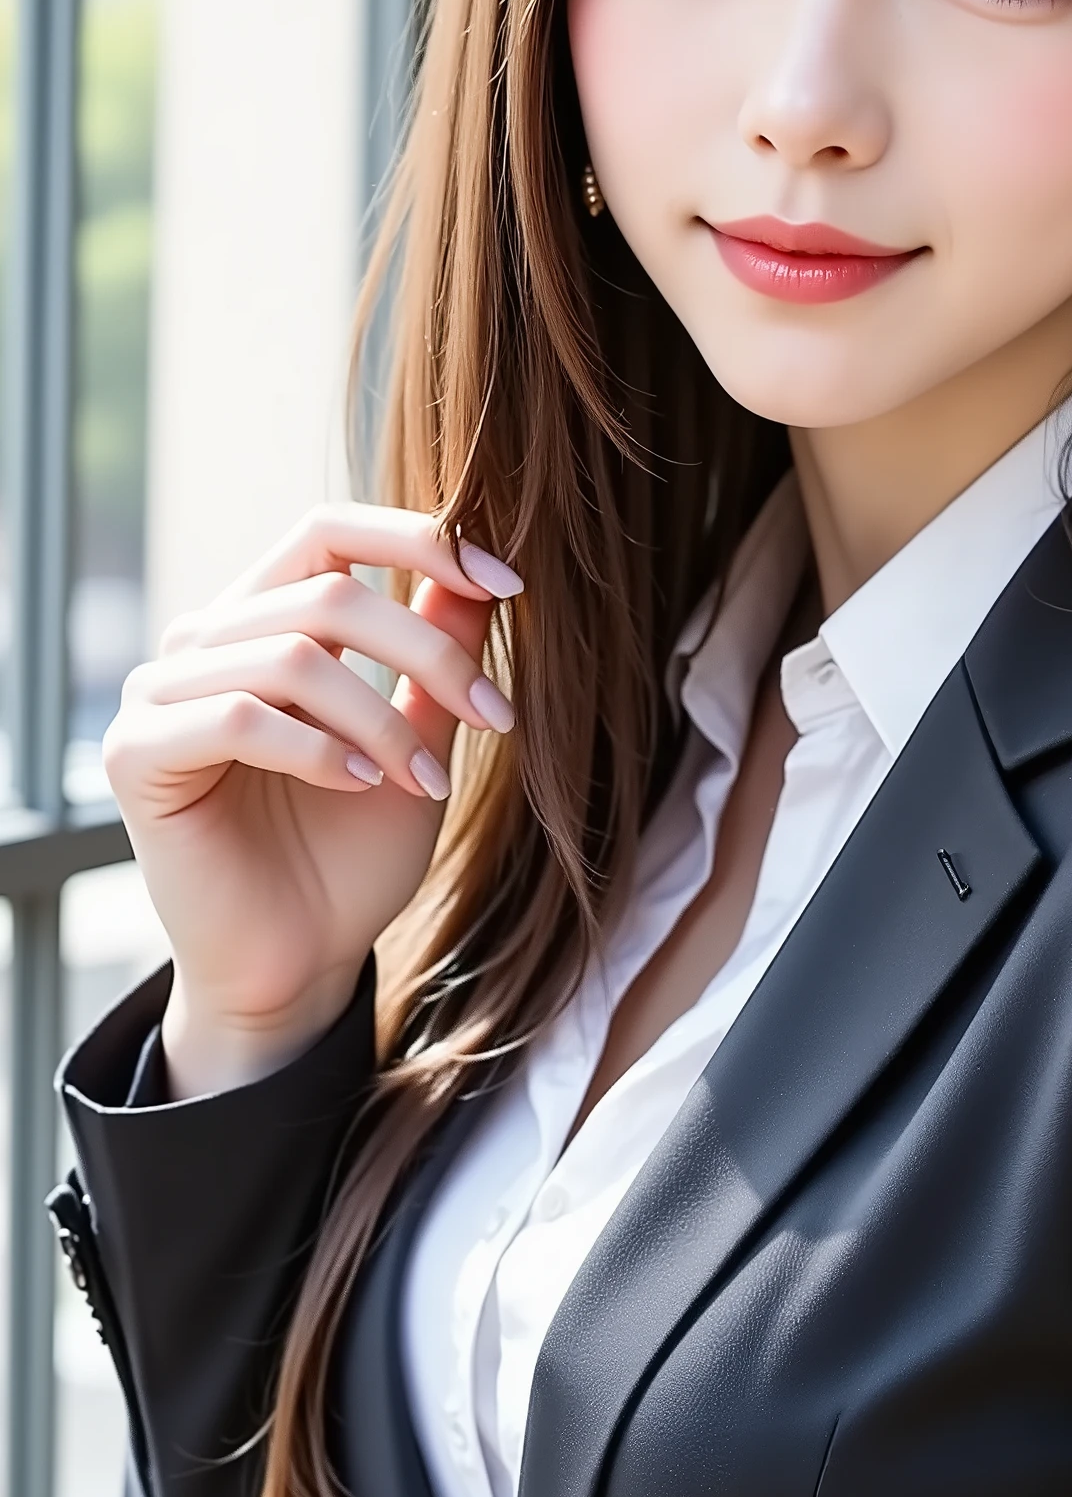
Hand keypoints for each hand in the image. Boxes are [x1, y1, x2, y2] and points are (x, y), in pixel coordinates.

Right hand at [103, 505, 521, 1096]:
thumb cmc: (349, 857)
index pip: (327, 530)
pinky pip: (237, 718)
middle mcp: (202, 642)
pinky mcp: (137, 756)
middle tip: (494, 716)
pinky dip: (316, 748)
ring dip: (382, 718)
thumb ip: (433, 654)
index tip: (509, 583)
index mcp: (260, 621)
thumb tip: (477, 569)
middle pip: (328, 594)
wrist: (297, 965)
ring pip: (293, 656)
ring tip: (428, 781)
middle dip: (429, 652)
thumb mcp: (415, 741)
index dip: (418, 539)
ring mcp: (160, 695)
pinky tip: (359, 786)